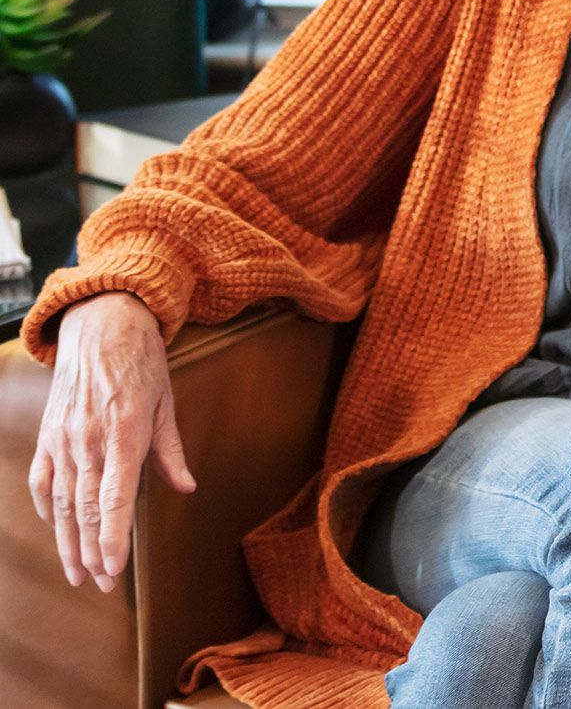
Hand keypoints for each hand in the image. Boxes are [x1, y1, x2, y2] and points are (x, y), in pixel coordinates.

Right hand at [29, 292, 196, 589]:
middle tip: (100, 585)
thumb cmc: (142, 364)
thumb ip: (171, 451)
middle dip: (92, 552)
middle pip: (85, 510)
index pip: (113, 499)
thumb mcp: (166, 404)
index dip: (112, 538)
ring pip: (61, 503)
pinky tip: (57, 530)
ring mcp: (63, 439)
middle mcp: (88, 441)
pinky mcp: (48, 435)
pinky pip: (43, 481)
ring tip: (76, 573)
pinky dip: (48, 509)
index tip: (113, 569)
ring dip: (68, 541)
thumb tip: (186, 488)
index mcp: (123, 434)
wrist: (102, 327)